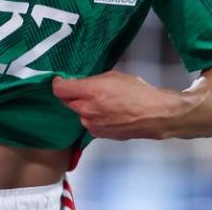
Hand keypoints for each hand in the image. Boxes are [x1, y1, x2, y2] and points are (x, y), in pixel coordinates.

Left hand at [52, 70, 182, 139]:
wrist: (153, 115)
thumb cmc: (137, 92)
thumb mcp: (113, 76)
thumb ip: (93, 80)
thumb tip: (80, 83)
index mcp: (90, 92)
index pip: (60, 90)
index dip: (58, 84)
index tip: (61, 81)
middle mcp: (87, 110)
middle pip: (67, 102)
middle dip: (73, 95)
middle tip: (86, 90)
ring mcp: (92, 125)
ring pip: (79, 113)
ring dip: (85, 107)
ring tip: (104, 103)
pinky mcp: (99, 134)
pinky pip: (89, 123)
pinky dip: (94, 118)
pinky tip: (109, 113)